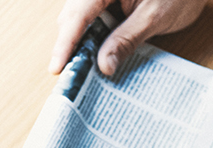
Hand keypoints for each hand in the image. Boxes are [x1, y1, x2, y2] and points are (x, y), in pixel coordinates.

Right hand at [49, 0, 205, 74]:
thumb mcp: (154, 17)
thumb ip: (126, 39)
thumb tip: (103, 65)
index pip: (78, 15)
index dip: (65, 44)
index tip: (57, 68)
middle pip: (73, 16)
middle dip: (71, 46)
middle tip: (70, 75)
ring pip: (81, 18)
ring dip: (84, 43)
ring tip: (85, 69)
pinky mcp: (109, 0)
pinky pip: (94, 17)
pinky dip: (96, 36)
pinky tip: (100, 54)